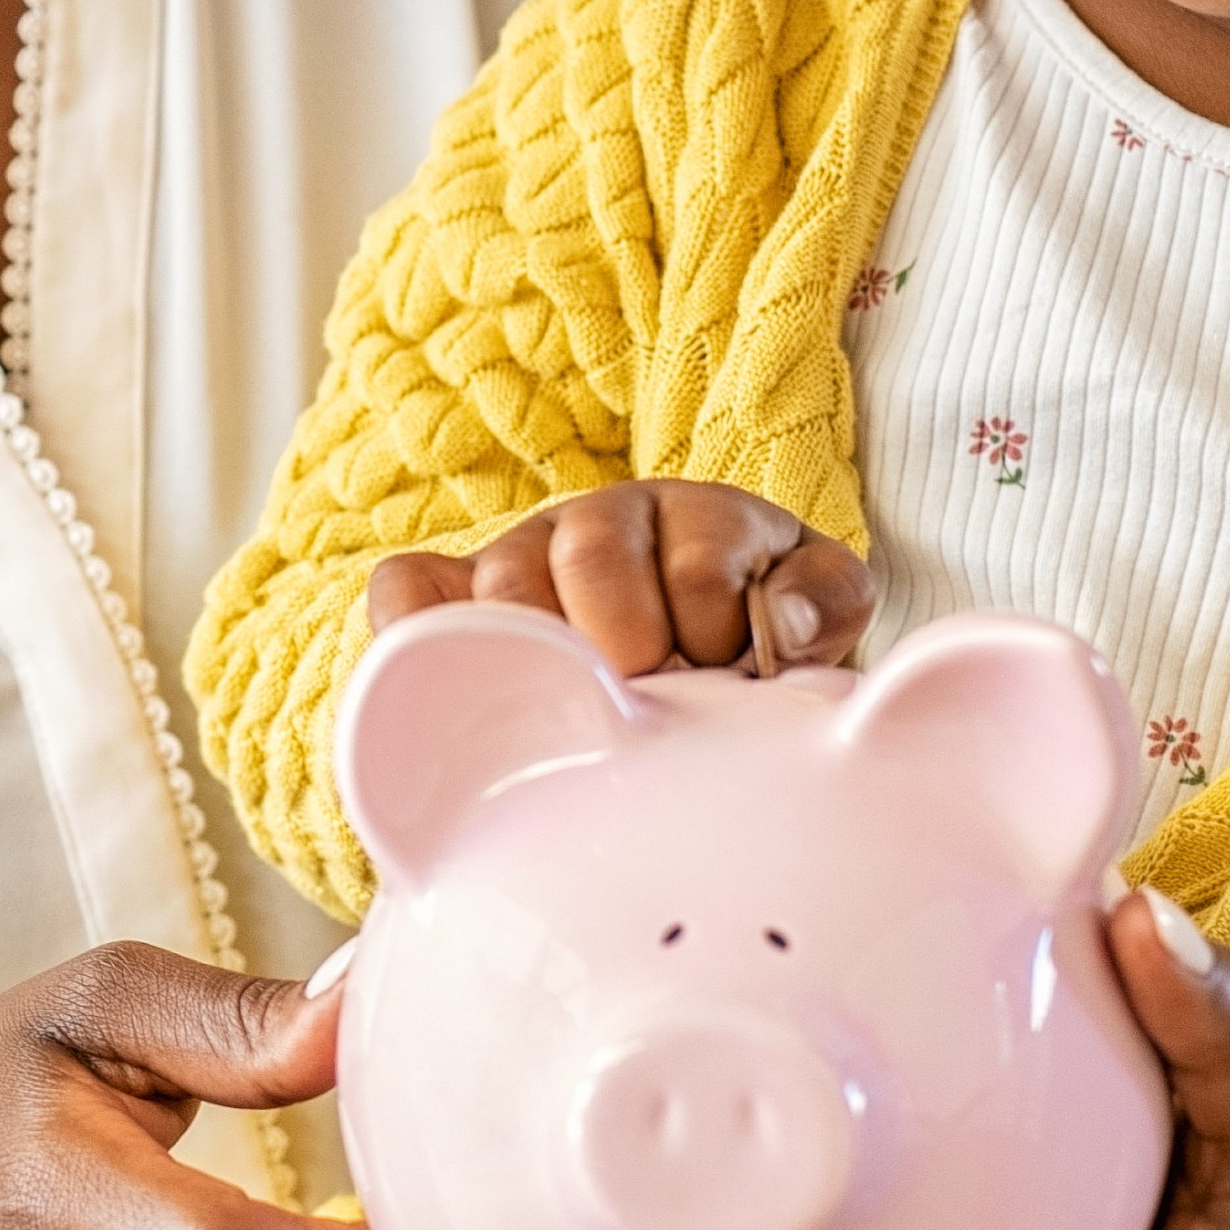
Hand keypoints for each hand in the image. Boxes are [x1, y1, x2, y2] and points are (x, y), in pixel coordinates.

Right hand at [368, 479, 869, 678]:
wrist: (686, 683)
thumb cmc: (753, 649)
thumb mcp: (816, 615)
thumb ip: (824, 600)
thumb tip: (779, 621)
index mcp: (694, 517)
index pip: (696, 559)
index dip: (717, 635)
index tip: (729, 680)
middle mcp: (598, 524)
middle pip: (590, 557)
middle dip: (632, 649)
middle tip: (652, 703)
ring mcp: (517, 561)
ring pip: (503, 585)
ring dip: (548, 660)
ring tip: (585, 712)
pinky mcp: (452, 602)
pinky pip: (405, 594)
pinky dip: (418, 633)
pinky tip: (467, 686)